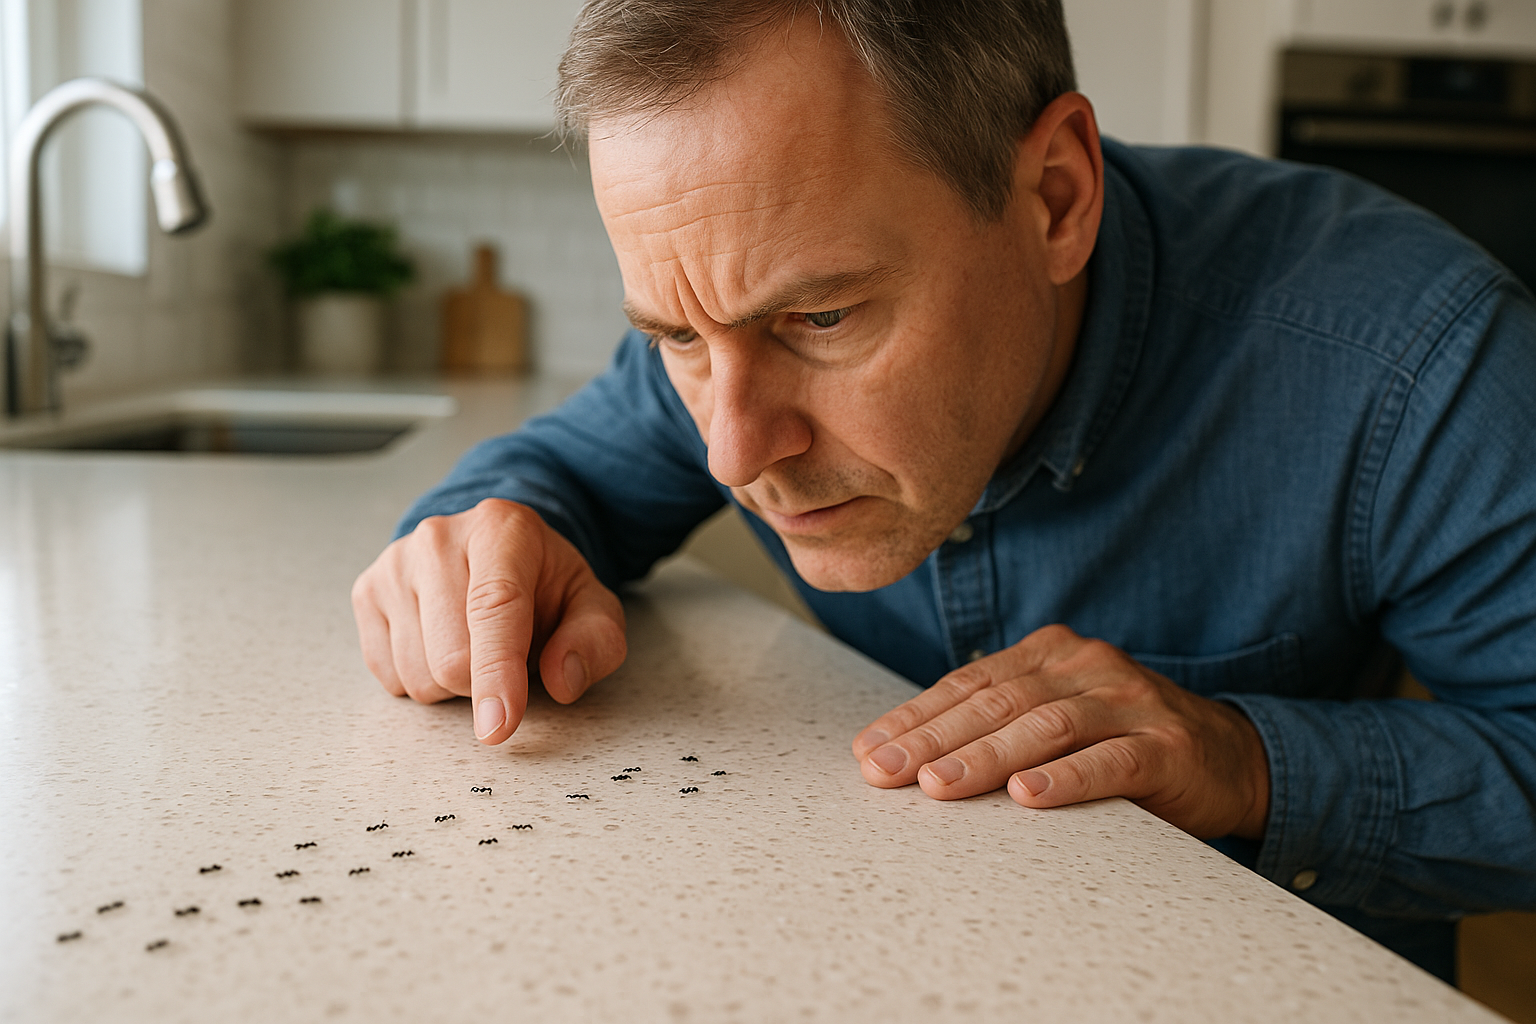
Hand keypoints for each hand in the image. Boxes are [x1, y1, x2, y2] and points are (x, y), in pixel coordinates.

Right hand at [351, 498, 626, 744]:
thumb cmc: (544, 584)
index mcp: (502, 529)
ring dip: (454, 684)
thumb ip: (595, 642)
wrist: (494, 551)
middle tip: (509, 649)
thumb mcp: (592, 607)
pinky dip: (422, 677)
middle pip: (451, 659)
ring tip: (475, 642)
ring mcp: (395, 564)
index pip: (494, 608)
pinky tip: (440, 643)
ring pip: (418, 675)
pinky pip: (389, 676)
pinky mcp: (367, 592)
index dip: (497, 673)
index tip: (499, 726)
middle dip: (487, 681)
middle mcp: (439, 538)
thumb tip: (561, 680)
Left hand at [850, 625, 1269, 838]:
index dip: (915, 717)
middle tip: (886, 772)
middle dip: (932, 739)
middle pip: (996, 702)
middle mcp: (1085, 665)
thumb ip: (998, 722)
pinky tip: (1029, 795)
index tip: (869, 751)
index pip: (968, 684)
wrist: (1230, 758)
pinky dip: (1067, 778)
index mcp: (1048, 653)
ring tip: (939, 786)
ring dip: (986, 757)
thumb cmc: (1121, 742)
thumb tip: (905, 754)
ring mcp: (1128, 701)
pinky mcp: (1166, 746)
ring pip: (1044, 726)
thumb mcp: (1056, 719)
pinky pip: (1110, 760)